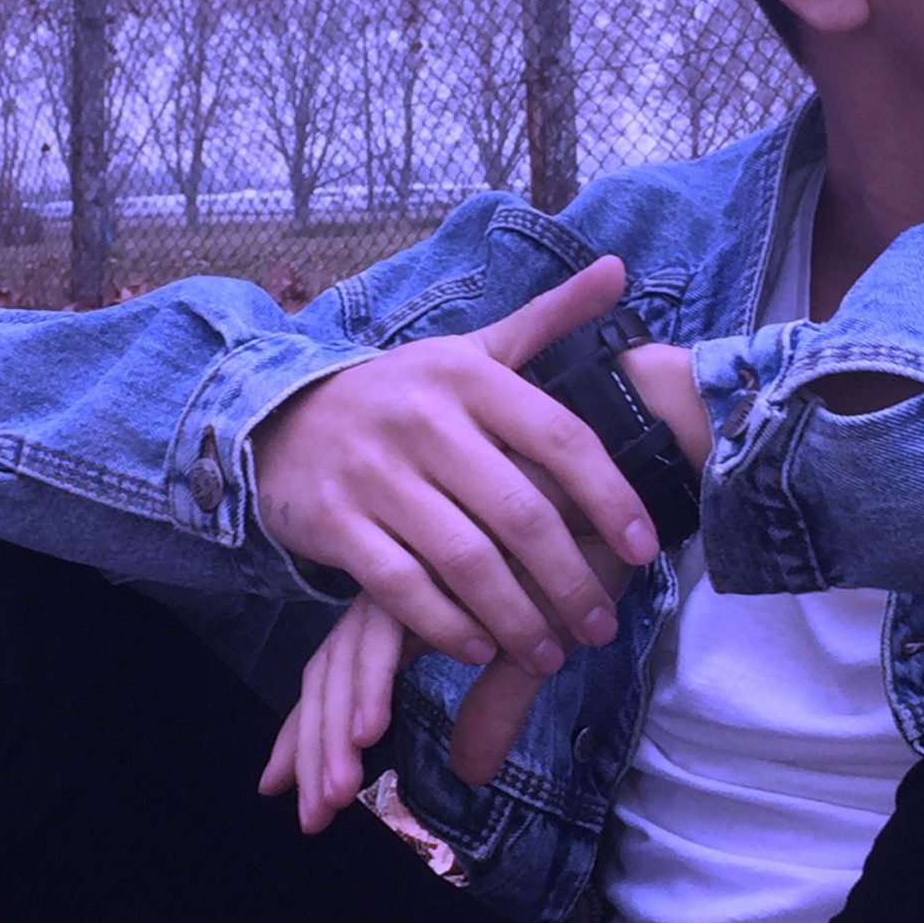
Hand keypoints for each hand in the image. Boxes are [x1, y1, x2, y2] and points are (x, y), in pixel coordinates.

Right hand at [251, 255, 659, 671]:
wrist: (281, 420)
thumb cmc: (400, 395)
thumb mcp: (467, 350)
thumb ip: (546, 319)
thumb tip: (617, 270)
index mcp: (468, 375)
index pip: (560, 437)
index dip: (610, 497)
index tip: (642, 549)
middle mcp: (424, 420)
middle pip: (519, 511)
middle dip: (569, 579)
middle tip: (602, 624)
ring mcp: (375, 474)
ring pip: (465, 559)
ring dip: (518, 616)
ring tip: (552, 652)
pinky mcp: (336, 522)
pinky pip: (403, 587)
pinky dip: (448, 626)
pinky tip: (482, 649)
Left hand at [260, 525, 637, 832]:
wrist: (615, 491)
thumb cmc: (575, 563)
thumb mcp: (531, 655)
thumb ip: (493, 707)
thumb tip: (468, 775)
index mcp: (405, 604)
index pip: (338, 673)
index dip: (309, 732)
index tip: (283, 790)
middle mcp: (396, 584)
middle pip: (330, 670)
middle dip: (315, 744)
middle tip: (314, 814)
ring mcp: (408, 565)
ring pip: (348, 656)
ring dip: (338, 728)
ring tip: (336, 791)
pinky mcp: (428, 553)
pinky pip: (388, 625)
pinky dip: (375, 682)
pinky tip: (374, 728)